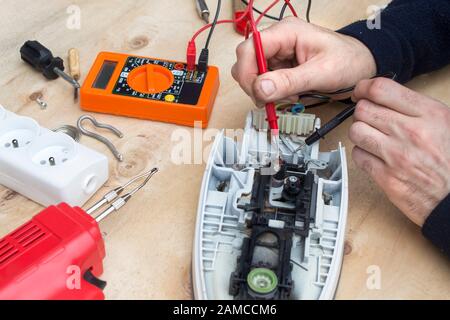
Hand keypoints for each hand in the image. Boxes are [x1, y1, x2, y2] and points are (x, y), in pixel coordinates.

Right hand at [231, 17, 376, 105]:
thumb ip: (289, 81)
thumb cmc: (349, 61)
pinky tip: (290, 94)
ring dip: (263, 90)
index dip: (247, 72)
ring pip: (252, 73)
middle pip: (246, 61)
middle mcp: (278, 40)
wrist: (362, 65)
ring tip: (287, 96)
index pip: (249, 48)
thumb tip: (259, 88)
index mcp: (286, 32)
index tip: (257, 93)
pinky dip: (271, 93)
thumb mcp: (321, 73)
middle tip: (270, 100)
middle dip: (254, 84)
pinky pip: (264, 81)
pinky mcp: (281, 65)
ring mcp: (278, 53)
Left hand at [350, 78, 449, 226]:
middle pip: (363, 109)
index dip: (364, 87)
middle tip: (368, 117)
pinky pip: (358, 156)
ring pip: (356, 131)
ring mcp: (396, 156)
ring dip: (360, 132)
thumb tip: (389, 97)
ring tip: (371, 137)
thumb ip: (418, 108)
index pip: (382, 89)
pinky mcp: (387, 178)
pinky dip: (363, 154)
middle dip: (362, 111)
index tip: (361, 92)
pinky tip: (374, 155)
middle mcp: (410, 132)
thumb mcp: (447, 123)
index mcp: (429, 114)